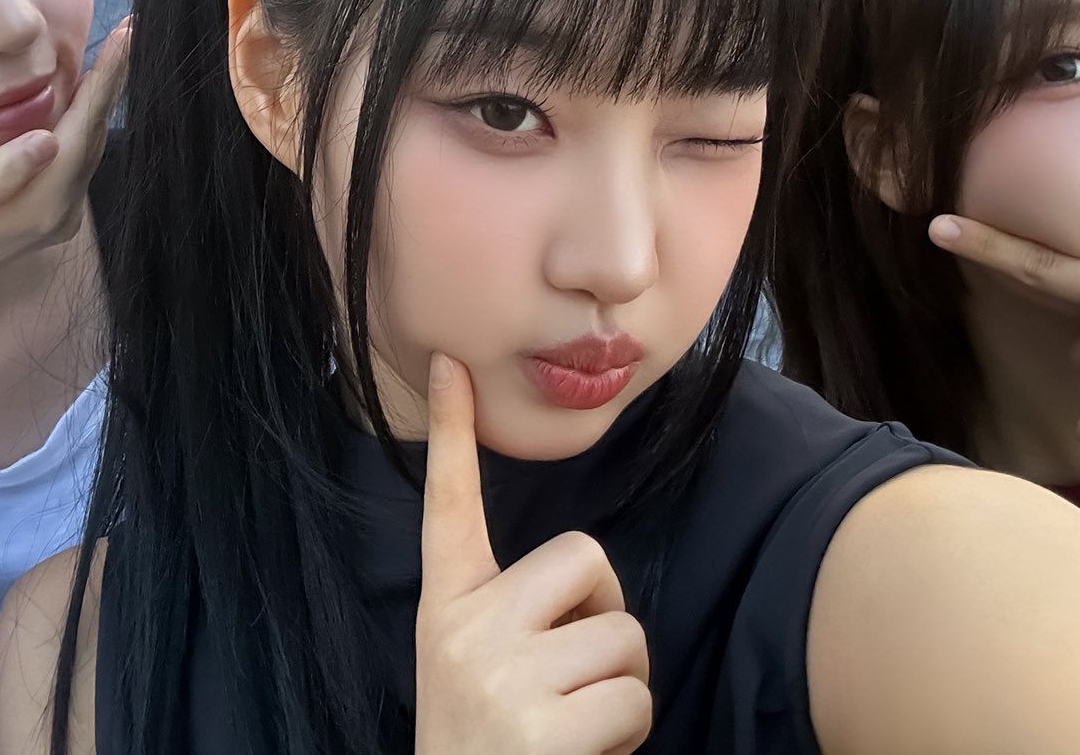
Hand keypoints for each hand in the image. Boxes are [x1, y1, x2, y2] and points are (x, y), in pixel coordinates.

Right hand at [0, 22, 129, 316]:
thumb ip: (0, 170)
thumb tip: (49, 140)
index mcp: (39, 203)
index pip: (84, 128)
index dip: (106, 79)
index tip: (128, 35)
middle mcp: (57, 213)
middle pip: (94, 136)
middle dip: (110, 84)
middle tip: (129, 33)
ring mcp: (50, 220)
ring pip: (86, 150)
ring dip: (97, 105)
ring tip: (111, 60)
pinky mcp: (36, 219)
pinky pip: (72, 163)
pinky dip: (80, 127)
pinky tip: (78, 106)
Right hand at [414, 354, 651, 754]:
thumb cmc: (492, 749)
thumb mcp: (480, 673)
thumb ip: (518, 621)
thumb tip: (591, 589)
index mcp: (447, 610)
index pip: (447, 506)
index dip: (452, 432)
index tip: (449, 364)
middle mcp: (465, 630)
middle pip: (587, 562)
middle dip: (606, 617)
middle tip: (572, 681)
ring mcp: (501, 675)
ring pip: (625, 637)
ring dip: (623, 690)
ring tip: (573, 731)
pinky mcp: (541, 727)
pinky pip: (633, 698)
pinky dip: (628, 735)